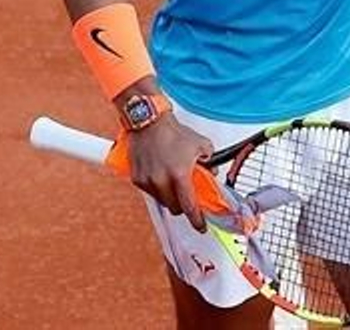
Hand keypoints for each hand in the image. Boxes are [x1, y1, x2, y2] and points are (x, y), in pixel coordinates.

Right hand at [126, 114, 214, 230]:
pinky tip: (161, 176)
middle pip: (174, 208)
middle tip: (187, 197)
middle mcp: (162, 181)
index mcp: (179, 175)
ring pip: (161, 201)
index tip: (200, 226)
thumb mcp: (201, 145)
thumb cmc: (173, 132)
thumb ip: (209, 162)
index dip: (196, 220)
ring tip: (173, 181)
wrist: (150, 122)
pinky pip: (150, 192)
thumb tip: (211, 173)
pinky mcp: (137, 179)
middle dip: (183, 206)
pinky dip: (157, 188)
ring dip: (169, 197)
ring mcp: (148, 181)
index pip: (189, 206)